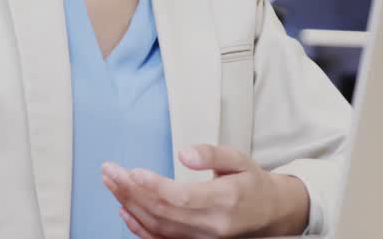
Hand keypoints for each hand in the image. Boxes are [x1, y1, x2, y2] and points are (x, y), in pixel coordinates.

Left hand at [101, 144, 309, 237]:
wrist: (271, 213)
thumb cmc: (253, 183)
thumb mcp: (240, 159)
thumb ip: (212, 154)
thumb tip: (184, 154)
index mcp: (225, 199)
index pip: (182, 197)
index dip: (154, 186)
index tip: (132, 171)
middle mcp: (212, 225)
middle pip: (164, 211)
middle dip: (132, 190)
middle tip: (110, 171)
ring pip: (158, 226)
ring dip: (130, 205)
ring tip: (111, 183)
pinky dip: (139, 228)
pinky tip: (124, 211)